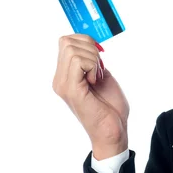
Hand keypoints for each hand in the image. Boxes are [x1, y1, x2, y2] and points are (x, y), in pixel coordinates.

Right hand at [52, 34, 128, 158]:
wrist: (113, 131)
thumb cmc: (110, 107)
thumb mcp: (101, 76)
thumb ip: (92, 61)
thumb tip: (90, 44)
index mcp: (65, 76)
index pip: (65, 41)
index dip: (85, 41)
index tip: (99, 56)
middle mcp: (59, 80)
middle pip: (66, 41)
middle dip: (90, 48)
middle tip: (99, 68)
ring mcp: (63, 85)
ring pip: (72, 49)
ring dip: (93, 59)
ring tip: (97, 76)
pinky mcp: (72, 90)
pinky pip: (78, 62)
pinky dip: (92, 66)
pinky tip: (95, 81)